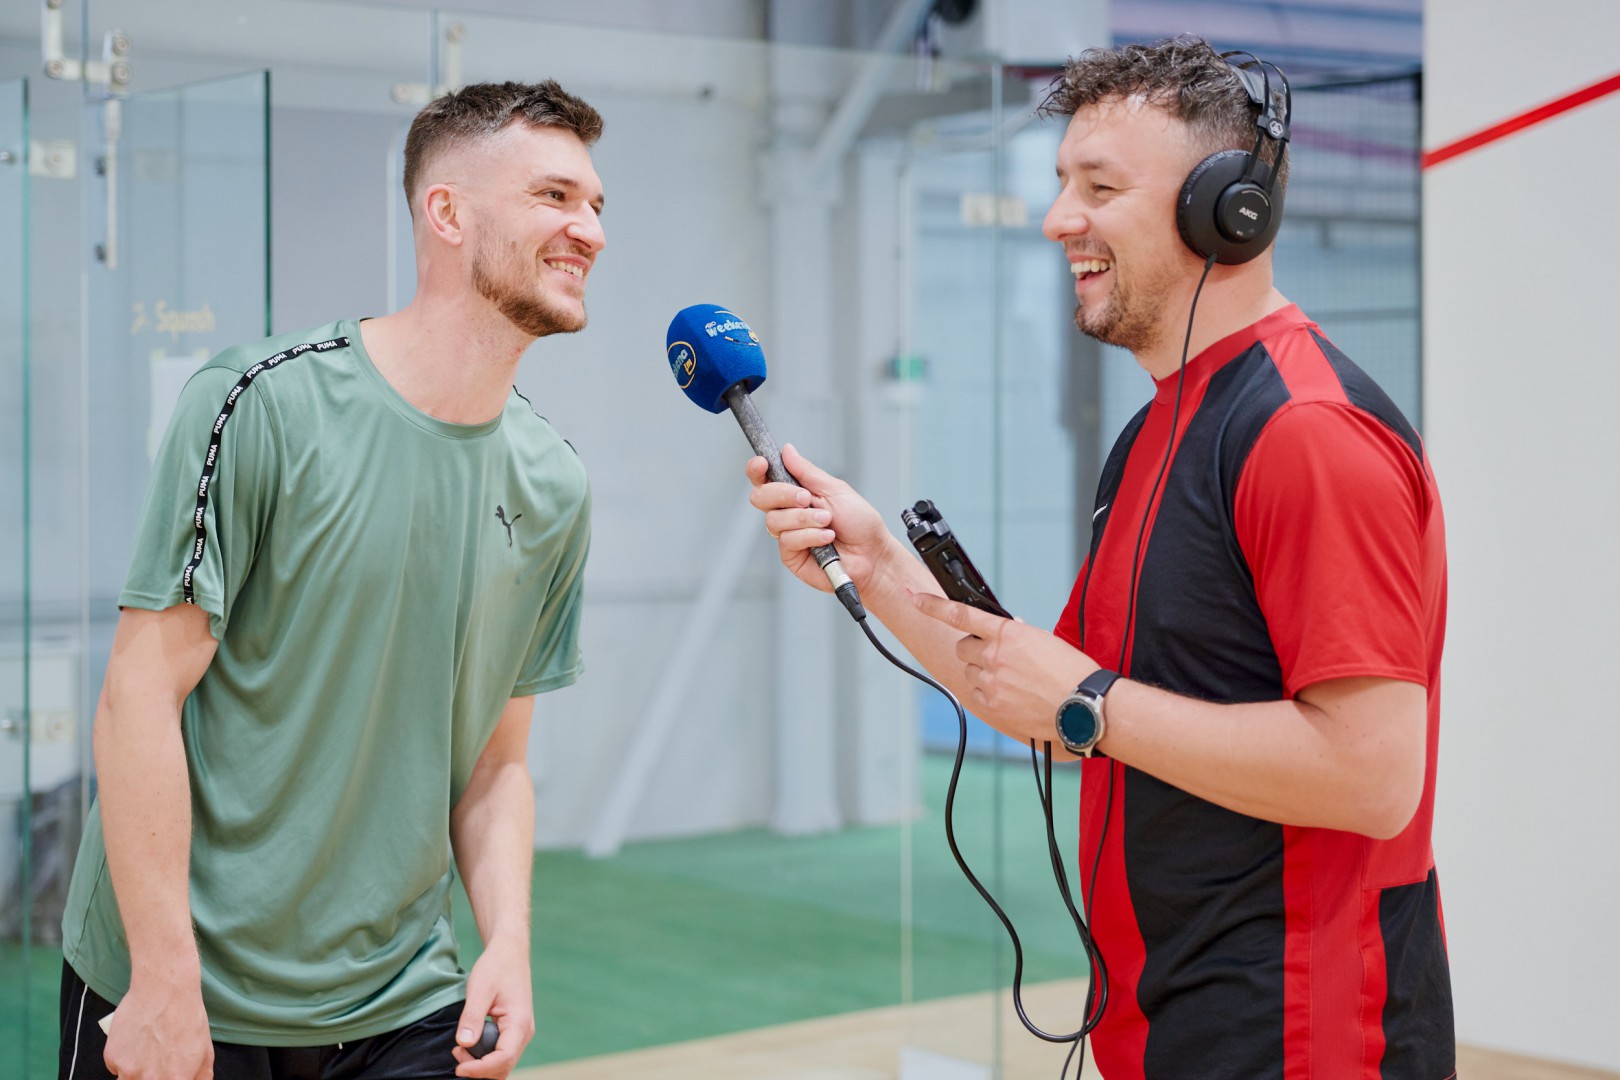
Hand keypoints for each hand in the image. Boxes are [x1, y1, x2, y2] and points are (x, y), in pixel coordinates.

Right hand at [102, 977, 212, 1079]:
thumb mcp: (205, 1050)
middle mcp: (150, 1079)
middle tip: (154, 1062)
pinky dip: (123, 1060)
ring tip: (147, 1054)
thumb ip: (200, 1077)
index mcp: (176, 1079)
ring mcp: (128, 1070)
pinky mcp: (112, 1058)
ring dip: (135, 1074)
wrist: (165, 989)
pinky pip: (115, 1068)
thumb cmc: (188, 1017)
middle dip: (149, 1076)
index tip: (165, 1074)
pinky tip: (135, 1041)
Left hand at [452, 940, 534, 1078]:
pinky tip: (469, 1044)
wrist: (509, 952)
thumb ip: (472, 1017)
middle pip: (504, 1067)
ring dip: (481, 1065)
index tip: (458, 1068)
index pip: (503, 1059)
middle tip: (456, 1053)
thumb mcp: (480, 989)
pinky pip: (501, 1054)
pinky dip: (485, 1057)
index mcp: (519, 1023)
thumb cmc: (496, 966)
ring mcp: (520, 1033)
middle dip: (479, 1069)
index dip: (480, 1069)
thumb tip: (463, 1043)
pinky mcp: (513, 1031)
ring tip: (460, 1048)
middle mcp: (524, 1032)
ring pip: (503, 1064)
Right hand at [746, 444, 898, 594]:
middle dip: (783, 494)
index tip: (762, 463)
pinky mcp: (790, 556)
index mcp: (795, 493)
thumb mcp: (835, 489)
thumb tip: (787, 451)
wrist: (872, 553)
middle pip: (761, 497)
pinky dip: (810, 536)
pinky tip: (827, 538)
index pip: (765, 479)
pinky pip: (787, 540)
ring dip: (804, 518)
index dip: (757, 470)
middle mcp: (787, 513)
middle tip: (807, 498)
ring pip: (774, 520)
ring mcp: (787, 535)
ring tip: (827, 521)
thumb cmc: (859, 522)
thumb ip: (807, 472)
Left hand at [911, 592, 1098, 745]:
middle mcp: (994, 655)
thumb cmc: (1071, 671)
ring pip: (970, 671)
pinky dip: (989, 693)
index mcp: (1007, 633)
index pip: (960, 614)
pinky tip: (1012, 695)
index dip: (932, 605)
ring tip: (1014, 679)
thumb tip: (1001, 634)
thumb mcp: (1043, 640)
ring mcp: (991, 681)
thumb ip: (1015, 635)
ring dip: (984, 671)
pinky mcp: (991, 705)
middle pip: (964, 647)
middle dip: (976, 649)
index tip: (914, 598)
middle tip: (999, 657)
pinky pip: (977, 693)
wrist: (1084, 706)